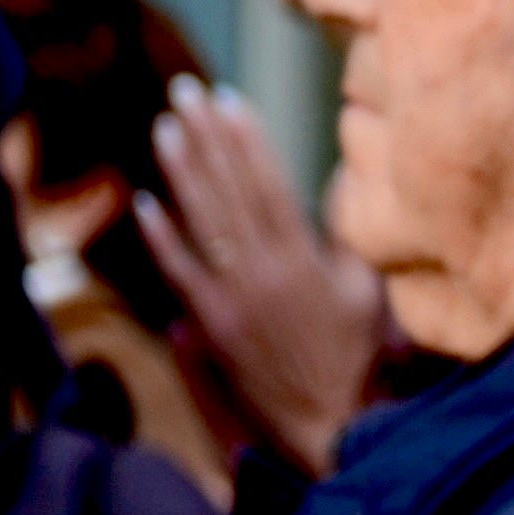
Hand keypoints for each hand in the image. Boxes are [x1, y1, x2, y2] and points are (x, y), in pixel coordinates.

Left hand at [134, 81, 384, 472]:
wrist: (331, 422)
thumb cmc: (360, 356)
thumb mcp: (368, 293)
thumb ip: (346, 240)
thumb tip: (331, 189)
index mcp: (305, 260)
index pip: (269, 184)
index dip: (247, 139)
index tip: (229, 98)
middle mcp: (263, 272)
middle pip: (228, 192)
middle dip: (207, 138)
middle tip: (186, 92)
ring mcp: (232, 299)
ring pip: (201, 223)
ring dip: (181, 173)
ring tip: (166, 128)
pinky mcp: (213, 326)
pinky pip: (180, 274)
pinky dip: (161, 239)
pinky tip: (145, 204)